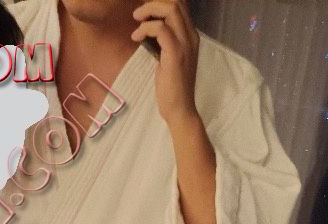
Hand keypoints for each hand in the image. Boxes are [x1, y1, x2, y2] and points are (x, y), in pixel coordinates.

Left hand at [132, 0, 199, 125]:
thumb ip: (166, 42)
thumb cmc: (172, 88)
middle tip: (138, 15)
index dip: (160, 4)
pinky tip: (136, 37)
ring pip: (170, 9)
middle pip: (176, 2)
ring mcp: (185, 44)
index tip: (145, 14)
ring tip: (136, 22)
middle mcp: (191, 36)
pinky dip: (145, 28)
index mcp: (191, 36)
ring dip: (149, 11)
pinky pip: (159, 28)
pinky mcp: (175, 53)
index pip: (180, 6)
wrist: (180, 109)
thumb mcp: (170, 59)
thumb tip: (152, 29)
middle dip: (153, 3)